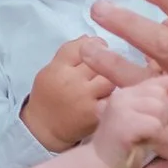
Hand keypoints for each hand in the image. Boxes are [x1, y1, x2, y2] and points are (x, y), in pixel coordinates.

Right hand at [24, 36, 122, 150]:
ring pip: (110, 79)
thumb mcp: (52, 69)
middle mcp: (72, 82)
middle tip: (111, 65)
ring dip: (117, 77)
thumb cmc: (50, 95)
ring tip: (117, 79)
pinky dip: (121, 96)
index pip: (82, 47)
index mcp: (59, 68)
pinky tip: (123, 95)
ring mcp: (85, 99)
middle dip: (109, 60)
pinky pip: (115, 99)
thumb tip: (91, 38)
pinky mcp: (97, 115)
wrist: (44, 129)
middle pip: (99, 61)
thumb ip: (70, 53)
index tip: (101, 47)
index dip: (96, 44)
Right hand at [90, 74, 167, 167]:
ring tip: (146, 135)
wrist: (101, 166)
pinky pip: (154, 124)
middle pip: (161, 93)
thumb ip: (159, 105)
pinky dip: (153, 135)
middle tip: (153, 129)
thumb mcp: (143, 120)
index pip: (159, 80)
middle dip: (167, 112)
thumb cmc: (126, 146)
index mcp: (128, 93)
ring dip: (160, 124)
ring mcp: (121, 108)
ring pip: (159, 107)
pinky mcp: (123, 124)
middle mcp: (122, 95)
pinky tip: (141, 141)